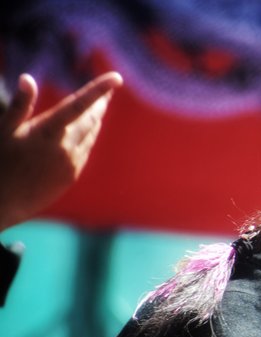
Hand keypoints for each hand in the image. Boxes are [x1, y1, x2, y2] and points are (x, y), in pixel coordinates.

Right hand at [0, 71, 122, 230]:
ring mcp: (71, 162)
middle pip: (91, 118)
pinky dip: (89, 136)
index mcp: (48, 132)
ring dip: (96, 118)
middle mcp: (65, 147)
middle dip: (101, 102)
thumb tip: (28, 78)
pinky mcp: (72, 175)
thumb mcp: (4, 130)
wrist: (3, 202)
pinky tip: (89, 130)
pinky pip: (85, 150)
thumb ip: (20, 105)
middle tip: (111, 88)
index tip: (116, 78)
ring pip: (91, 134)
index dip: (99, 90)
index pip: (79, 104)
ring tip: (101, 105)